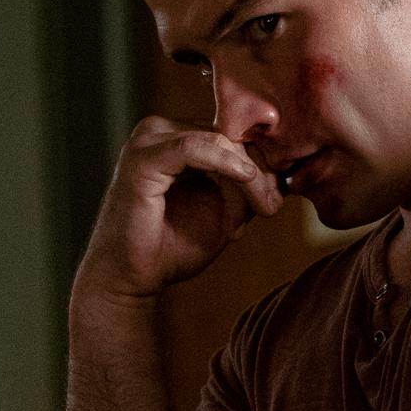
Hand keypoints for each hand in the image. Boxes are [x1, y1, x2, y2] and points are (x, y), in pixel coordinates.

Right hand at [77, 115, 282, 301]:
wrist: (130, 279)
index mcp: (179, 139)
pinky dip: (226, 165)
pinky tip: (245, 182)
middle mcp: (162, 131)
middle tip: (271, 207)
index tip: (277, 200)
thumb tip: (280, 175)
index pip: (233, 136)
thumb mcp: (223, 215)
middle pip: (229, 135)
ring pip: (218, 140)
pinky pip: (195, 148)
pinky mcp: (143, 157)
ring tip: (253, 212)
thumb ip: (247, 190)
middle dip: (258, 172)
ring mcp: (149, 140)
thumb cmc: (171, 249)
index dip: (263, 164)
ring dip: (245, 177)